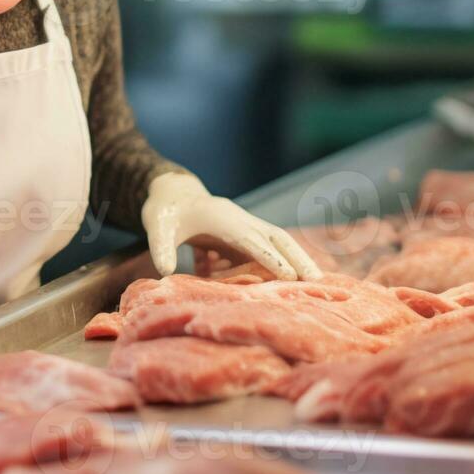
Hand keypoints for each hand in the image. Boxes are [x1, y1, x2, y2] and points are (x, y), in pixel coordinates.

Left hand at [141, 173, 320, 280]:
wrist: (171, 192)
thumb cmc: (164, 211)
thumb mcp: (155, 227)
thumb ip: (160, 247)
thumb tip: (164, 272)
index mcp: (221, 217)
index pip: (251, 240)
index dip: (270, 258)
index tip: (289, 276)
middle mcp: (238, 220)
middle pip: (276, 237)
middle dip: (297, 258)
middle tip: (318, 280)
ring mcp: (243, 226)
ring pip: (276, 242)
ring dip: (295, 260)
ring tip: (315, 281)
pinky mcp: (241, 236)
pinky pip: (265, 250)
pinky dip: (279, 263)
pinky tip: (289, 281)